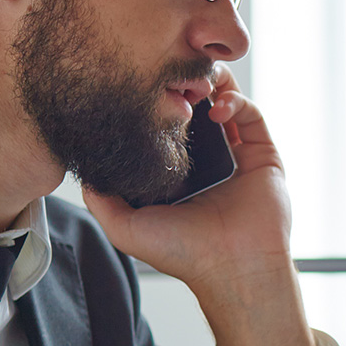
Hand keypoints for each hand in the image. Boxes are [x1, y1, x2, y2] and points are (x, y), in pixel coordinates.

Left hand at [80, 66, 321, 345]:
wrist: (233, 266)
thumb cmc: (184, 252)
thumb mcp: (125, 228)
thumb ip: (101, 200)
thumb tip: (84, 171)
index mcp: (176, 172)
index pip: (163, 123)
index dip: (154, 101)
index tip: (142, 90)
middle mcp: (205, 159)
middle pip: (193, 104)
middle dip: (182, 84)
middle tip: (170, 79)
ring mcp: (235, 153)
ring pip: (223, 100)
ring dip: (209, 83)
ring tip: (195, 86)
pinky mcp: (261, 152)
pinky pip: (250, 113)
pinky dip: (235, 100)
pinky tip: (217, 108)